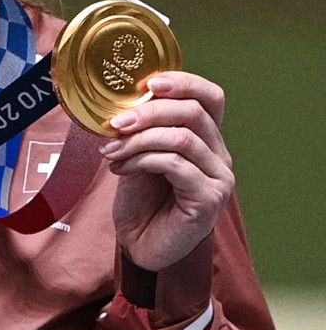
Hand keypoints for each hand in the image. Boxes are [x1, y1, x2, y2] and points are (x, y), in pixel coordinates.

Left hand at [104, 71, 232, 272]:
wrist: (141, 246)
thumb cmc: (141, 203)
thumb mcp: (138, 158)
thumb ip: (142, 133)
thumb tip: (121, 106)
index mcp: (206, 140)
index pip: (211, 98)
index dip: (184, 83)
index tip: (148, 82)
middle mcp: (219, 155)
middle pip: (193, 112)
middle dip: (149, 112)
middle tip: (115, 124)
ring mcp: (219, 177)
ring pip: (181, 138)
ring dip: (138, 140)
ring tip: (110, 153)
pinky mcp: (209, 197)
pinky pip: (175, 164)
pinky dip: (142, 160)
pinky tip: (120, 170)